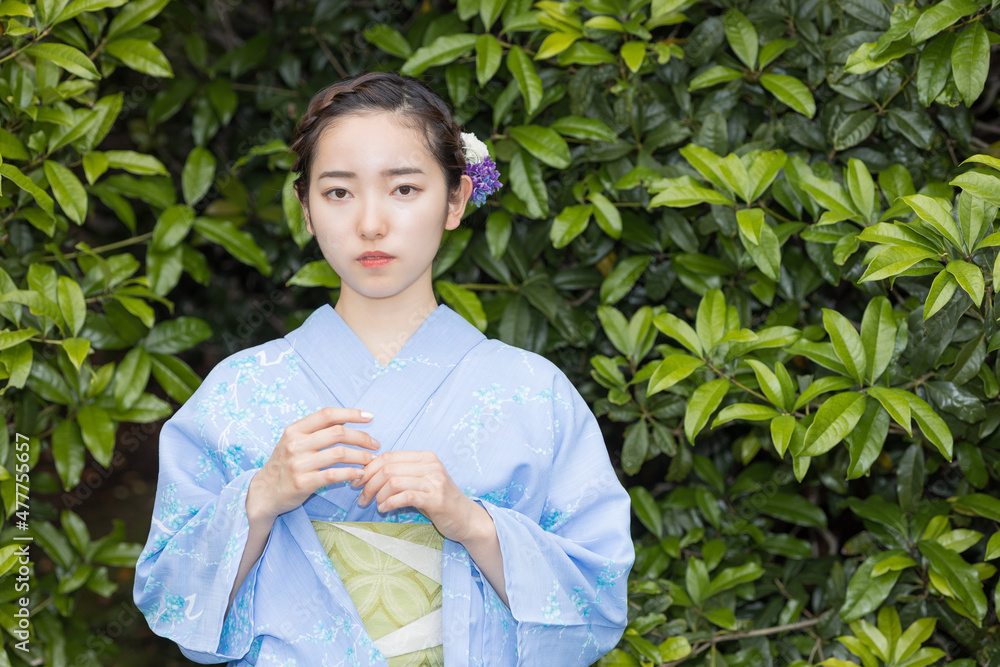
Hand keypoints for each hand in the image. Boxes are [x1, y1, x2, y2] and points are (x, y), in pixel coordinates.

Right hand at [250, 407, 380, 519]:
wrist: (264, 492)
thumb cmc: (285, 463)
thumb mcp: (295, 441)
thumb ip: (317, 430)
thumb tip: (347, 418)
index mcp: (295, 430)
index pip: (327, 414)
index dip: (351, 413)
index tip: (370, 418)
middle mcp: (295, 444)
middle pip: (338, 433)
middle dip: (362, 438)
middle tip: (376, 444)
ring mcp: (298, 464)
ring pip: (339, 454)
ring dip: (361, 457)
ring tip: (371, 460)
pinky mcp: (302, 483)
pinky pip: (333, 475)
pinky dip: (350, 473)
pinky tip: (359, 474)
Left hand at [352, 451, 478, 542]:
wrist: (466, 518)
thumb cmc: (438, 500)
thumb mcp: (420, 482)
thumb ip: (400, 474)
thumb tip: (367, 472)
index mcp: (425, 457)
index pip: (388, 456)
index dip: (368, 468)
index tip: (357, 482)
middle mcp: (431, 465)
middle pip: (388, 468)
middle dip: (369, 484)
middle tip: (362, 498)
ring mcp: (435, 481)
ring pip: (393, 482)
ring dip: (377, 495)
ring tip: (375, 505)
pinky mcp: (435, 499)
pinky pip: (404, 497)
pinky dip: (389, 503)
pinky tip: (384, 509)